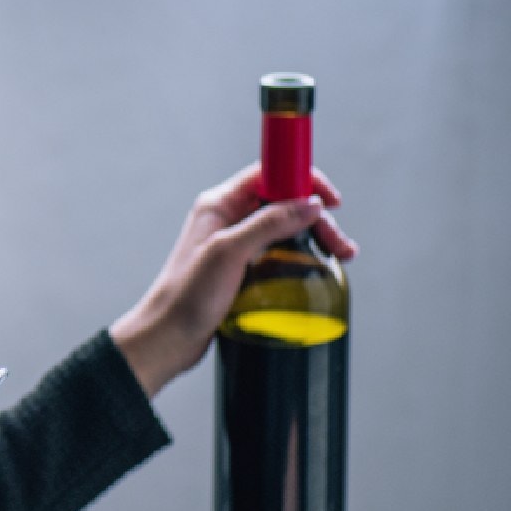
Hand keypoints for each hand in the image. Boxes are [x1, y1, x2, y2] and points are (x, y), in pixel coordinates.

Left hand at [109, 163, 357, 397]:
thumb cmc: (187, 294)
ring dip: (315, 237)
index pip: (269, 174)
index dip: (303, 180)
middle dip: (316, 217)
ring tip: (342, 257)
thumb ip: (269, 224)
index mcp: (219, 204)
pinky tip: (321, 268)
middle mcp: (228, 219)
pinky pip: (279, 252)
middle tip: (341, 245)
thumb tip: (310, 203)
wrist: (168, 336)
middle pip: (284, 203)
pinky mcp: (242, 269)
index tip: (330, 200)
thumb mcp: (229, 252)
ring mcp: (235, 244)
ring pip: (285, 229)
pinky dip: (302, 256)